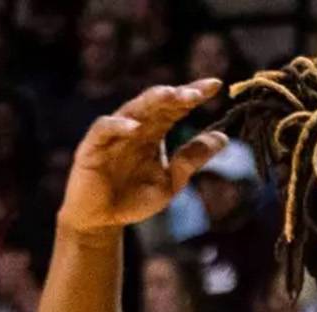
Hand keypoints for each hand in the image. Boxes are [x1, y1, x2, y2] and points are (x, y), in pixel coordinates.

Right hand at [58, 81, 227, 232]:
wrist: (104, 219)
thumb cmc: (135, 198)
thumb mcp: (171, 180)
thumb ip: (192, 159)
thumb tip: (224, 137)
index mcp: (154, 132)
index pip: (175, 108)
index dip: (193, 95)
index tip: (216, 86)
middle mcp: (134, 127)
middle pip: (157, 104)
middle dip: (176, 95)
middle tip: (198, 93)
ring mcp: (113, 135)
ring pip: (132, 110)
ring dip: (151, 102)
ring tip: (171, 94)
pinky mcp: (92, 146)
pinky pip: (104, 129)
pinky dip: (119, 126)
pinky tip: (135, 127)